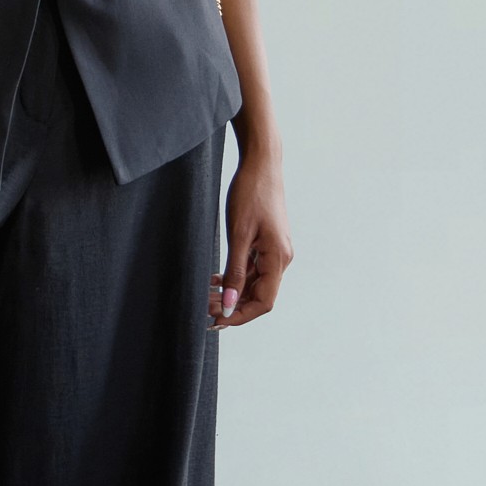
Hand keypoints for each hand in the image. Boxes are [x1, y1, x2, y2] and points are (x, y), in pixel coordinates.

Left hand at [207, 148, 292, 329]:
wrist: (261, 164)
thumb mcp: (238, 234)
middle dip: (233, 306)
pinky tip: (217, 279)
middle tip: (204, 308)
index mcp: (278, 258)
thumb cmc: (250, 193)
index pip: (263, 302)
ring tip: (207, 295)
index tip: (216, 321)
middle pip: (259, 295)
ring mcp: (275, 251)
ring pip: (255, 283)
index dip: (240, 316)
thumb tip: (230, 305)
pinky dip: (236, 278)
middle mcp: (281, 258)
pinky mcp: (268, 243)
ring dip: (233, 293)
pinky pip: (253, 269)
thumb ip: (235, 271)